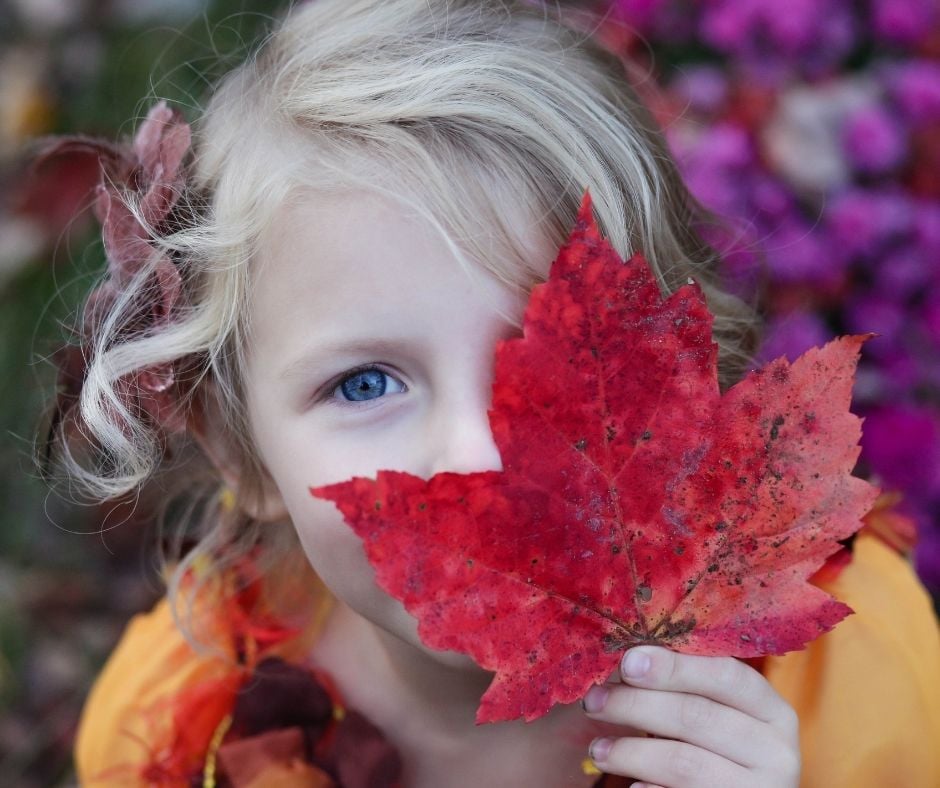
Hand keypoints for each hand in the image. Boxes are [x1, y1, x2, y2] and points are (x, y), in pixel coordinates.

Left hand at [581, 646, 799, 787]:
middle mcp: (777, 750)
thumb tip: (627, 658)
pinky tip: (630, 785)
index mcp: (772, 710)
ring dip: (630, 752)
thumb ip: (685, 685)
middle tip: (593, 702)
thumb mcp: (717, 713)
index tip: (627, 662)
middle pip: (696, 716)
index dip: (674, 667)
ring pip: (683, 762)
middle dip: (635, 705)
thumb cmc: (718, 749)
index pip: (725, 675)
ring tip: (598, 749)